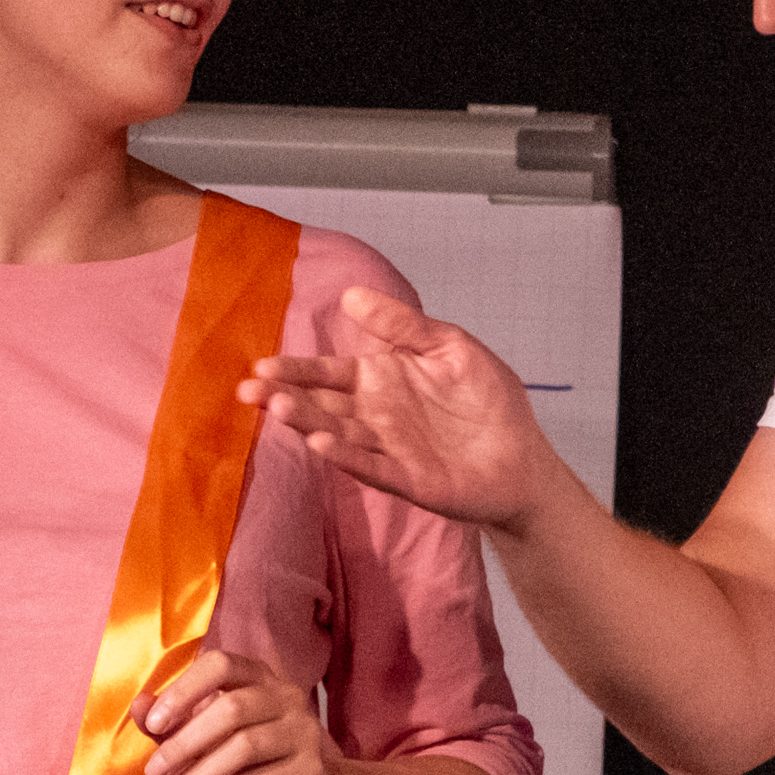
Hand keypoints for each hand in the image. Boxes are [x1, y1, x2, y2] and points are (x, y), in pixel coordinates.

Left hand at [136, 649, 337, 774]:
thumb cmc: (251, 766)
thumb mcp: (208, 743)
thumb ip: (174, 723)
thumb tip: (138, 705)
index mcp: (259, 678)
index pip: (221, 665)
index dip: (184, 690)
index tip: (153, 724)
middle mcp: (287, 697)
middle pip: (231, 708)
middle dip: (183, 744)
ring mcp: (305, 733)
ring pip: (244, 747)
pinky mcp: (311, 773)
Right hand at [238, 285, 559, 532]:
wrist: (524, 457)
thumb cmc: (487, 401)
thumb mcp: (449, 347)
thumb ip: (404, 325)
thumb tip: (351, 296)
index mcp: (382, 381)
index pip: (329, 373)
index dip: (296, 370)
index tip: (261, 367)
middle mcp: (376, 416)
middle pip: (323, 405)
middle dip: (286, 397)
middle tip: (249, 391)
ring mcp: (390, 450)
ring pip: (340, 435)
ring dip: (309, 423)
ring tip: (281, 409)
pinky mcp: (410, 479)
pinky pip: (373, 466)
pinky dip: (347, 456)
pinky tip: (322, 444)